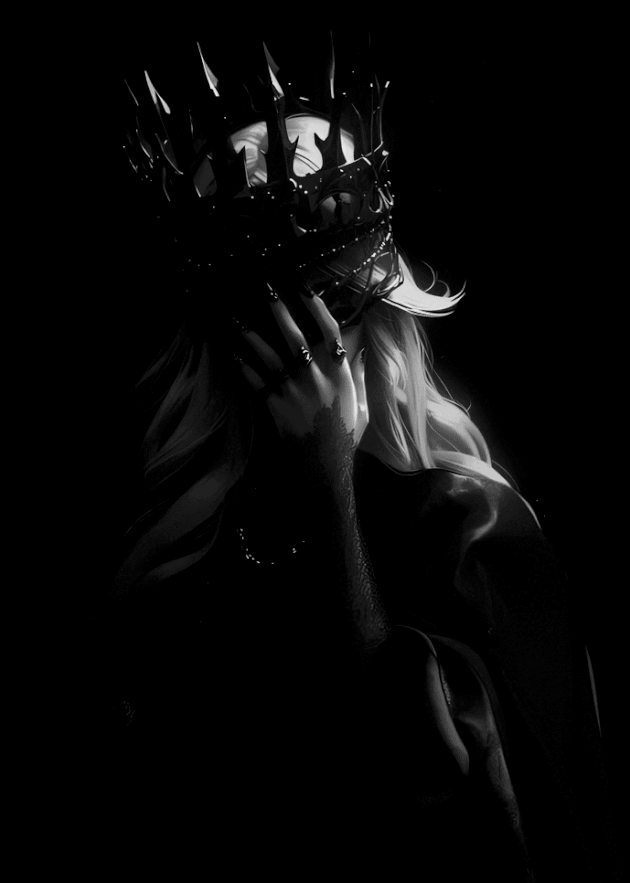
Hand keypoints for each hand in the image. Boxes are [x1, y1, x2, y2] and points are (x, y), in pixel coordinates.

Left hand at [238, 291, 368, 448]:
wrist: (325, 464)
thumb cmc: (347, 434)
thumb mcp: (361, 404)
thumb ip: (358, 374)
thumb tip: (361, 349)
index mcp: (339, 373)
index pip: (329, 332)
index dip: (317, 308)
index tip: (305, 289)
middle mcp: (315, 376)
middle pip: (295, 337)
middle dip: (280, 311)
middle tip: (267, 290)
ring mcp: (293, 389)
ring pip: (270, 356)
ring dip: (253, 338)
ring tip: (239, 321)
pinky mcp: (276, 404)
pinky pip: (256, 382)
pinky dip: (244, 369)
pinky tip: (233, 356)